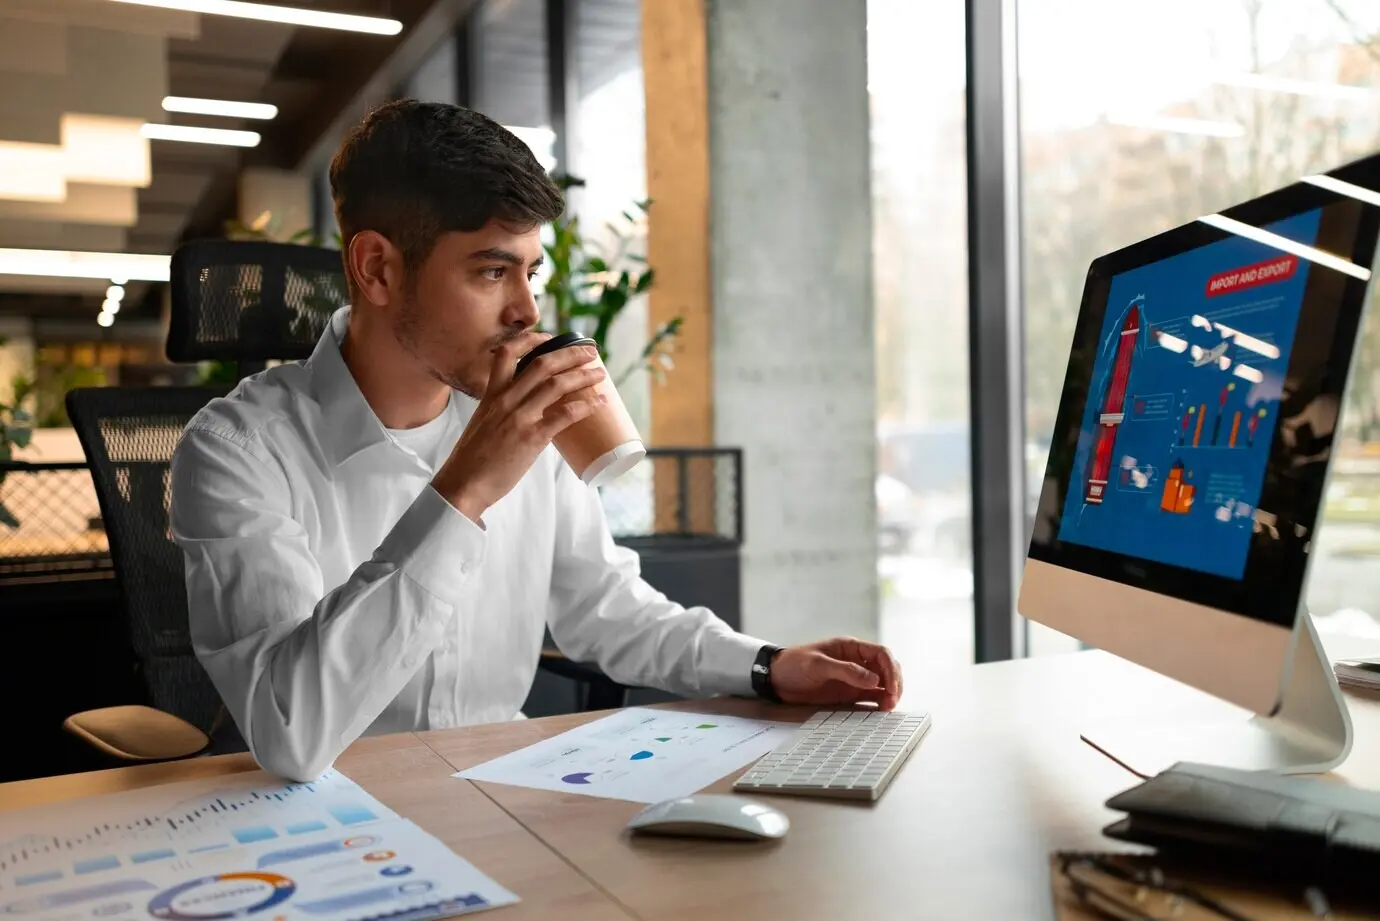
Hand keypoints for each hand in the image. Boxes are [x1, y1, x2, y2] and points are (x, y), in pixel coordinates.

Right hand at [433, 341, 605, 521]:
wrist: (463, 484)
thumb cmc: (472, 460)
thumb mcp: (482, 423)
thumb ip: (502, 412)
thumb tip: (527, 412)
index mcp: (491, 395)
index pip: (507, 354)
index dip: (530, 340)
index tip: (550, 338)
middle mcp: (505, 400)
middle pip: (542, 364)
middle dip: (570, 354)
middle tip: (590, 352)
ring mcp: (519, 417)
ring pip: (557, 385)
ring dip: (583, 375)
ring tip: (600, 374)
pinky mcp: (532, 438)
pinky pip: (565, 414)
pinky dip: (586, 405)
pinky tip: (599, 402)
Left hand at [769, 637, 902, 710]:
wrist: (776, 679)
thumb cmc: (794, 664)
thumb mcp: (818, 664)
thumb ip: (846, 671)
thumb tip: (874, 680)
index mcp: (850, 647)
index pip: (881, 654)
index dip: (890, 669)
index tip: (891, 686)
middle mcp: (856, 661)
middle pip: (886, 669)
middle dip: (894, 682)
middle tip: (892, 700)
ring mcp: (854, 678)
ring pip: (882, 684)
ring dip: (889, 694)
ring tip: (888, 707)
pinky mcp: (849, 693)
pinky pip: (870, 697)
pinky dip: (879, 702)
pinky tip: (882, 710)